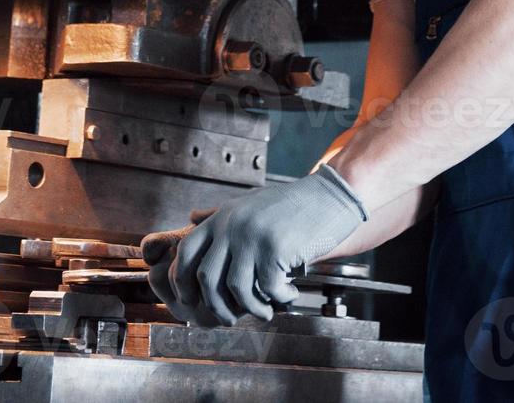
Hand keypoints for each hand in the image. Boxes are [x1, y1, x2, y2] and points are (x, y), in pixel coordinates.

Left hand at [141, 166, 367, 326]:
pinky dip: (279, 298)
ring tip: (266, 311)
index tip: (191, 301)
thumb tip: (192, 217)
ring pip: (236, 289)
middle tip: (231, 317)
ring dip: (251, 308)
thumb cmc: (292, 204)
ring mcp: (253, 236)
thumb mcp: (249, 203)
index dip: (182, 282)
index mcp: (222, 217)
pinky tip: (290, 293)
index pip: (186, 252)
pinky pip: (268, 288)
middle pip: (206, 277)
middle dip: (216, 306)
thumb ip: (220, 214)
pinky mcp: (275, 248)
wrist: (331, 195)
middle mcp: (232, 225)